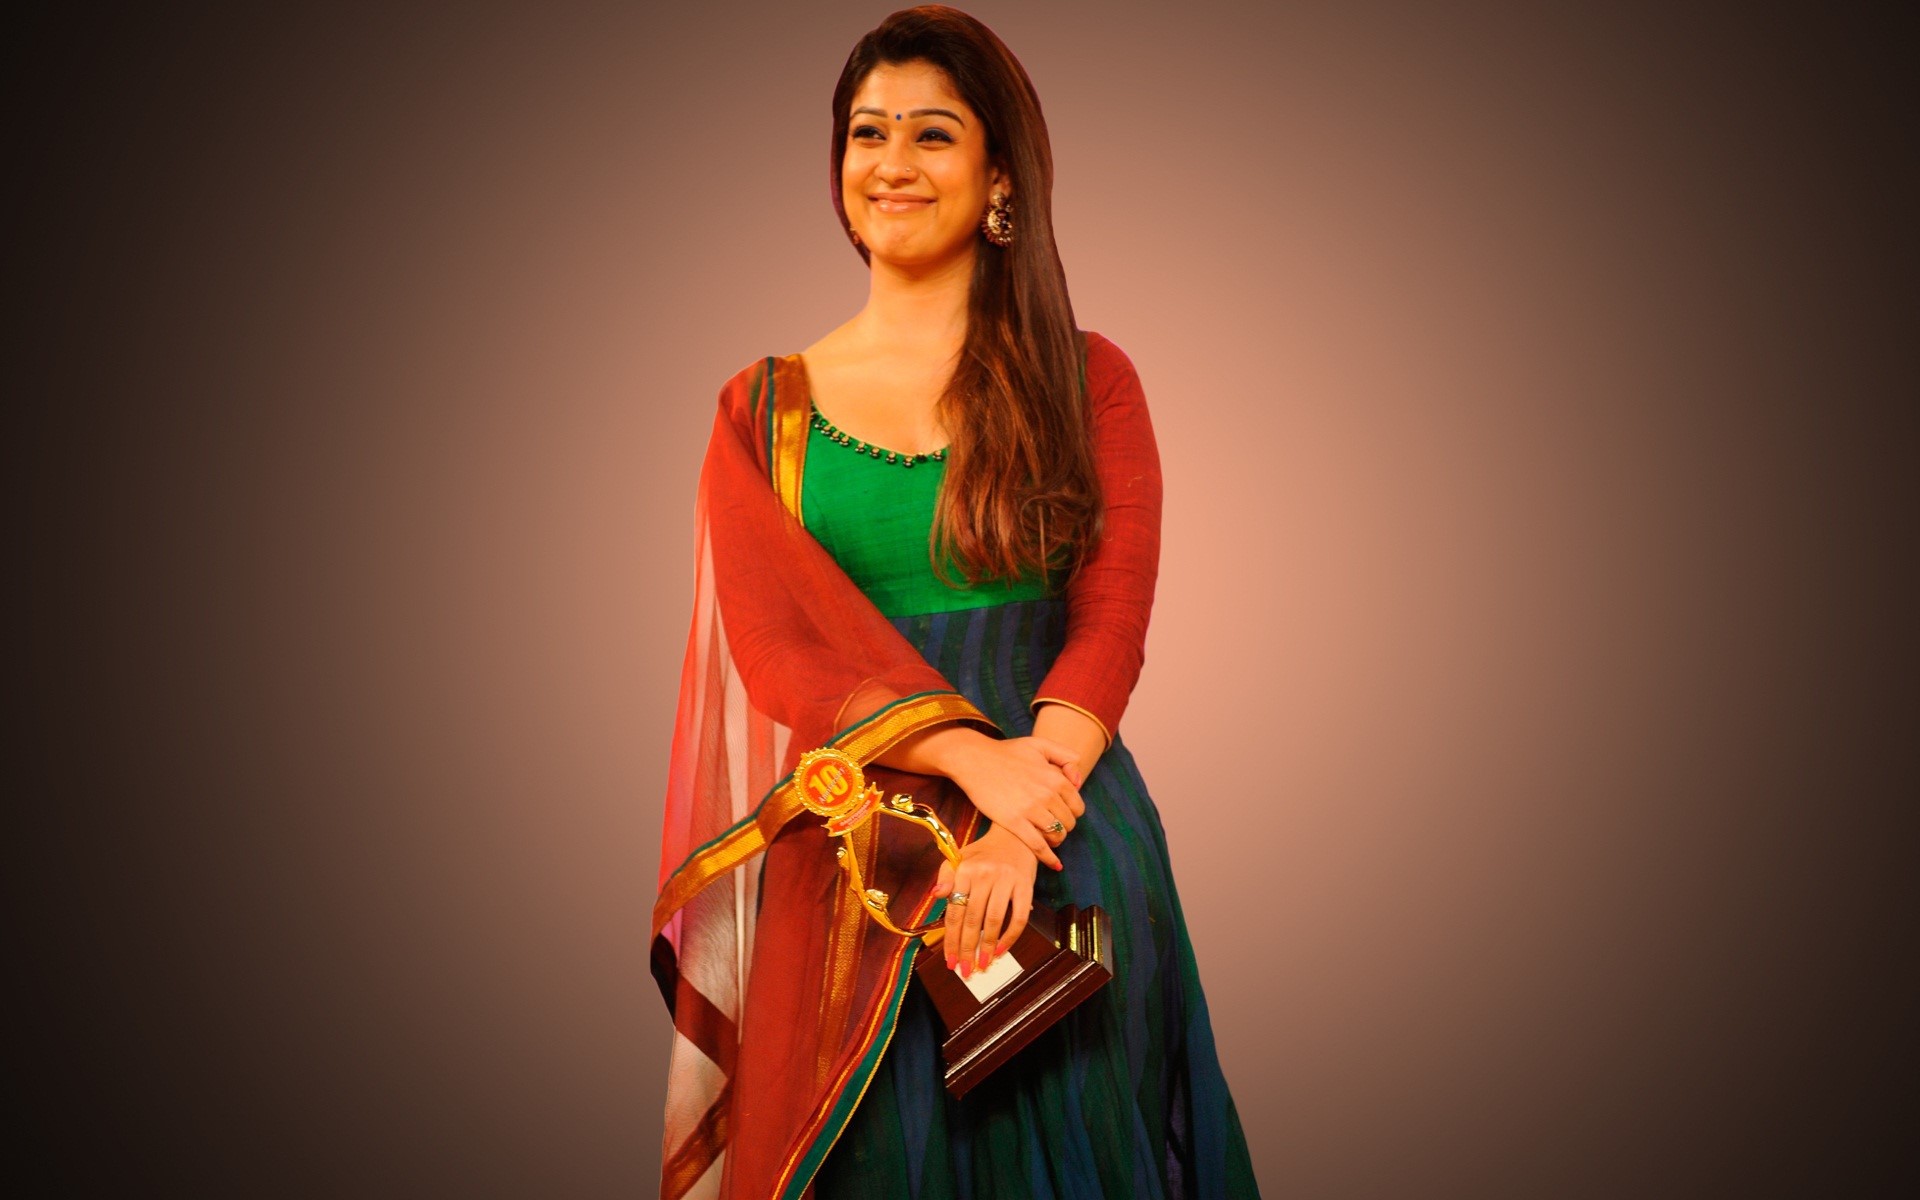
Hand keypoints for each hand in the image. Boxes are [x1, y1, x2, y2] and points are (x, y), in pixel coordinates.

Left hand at [932, 825, 1036, 976]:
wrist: (1016, 836)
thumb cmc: (984, 853)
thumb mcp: (960, 858)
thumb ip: (945, 876)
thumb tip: (935, 895)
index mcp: (964, 870)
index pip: (955, 911)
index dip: (951, 938)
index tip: (949, 960)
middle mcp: (984, 874)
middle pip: (973, 919)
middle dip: (967, 948)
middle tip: (964, 970)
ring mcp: (1006, 880)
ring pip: (994, 920)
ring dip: (987, 947)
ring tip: (982, 965)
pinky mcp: (1025, 886)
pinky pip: (1019, 917)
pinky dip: (1010, 936)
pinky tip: (1001, 950)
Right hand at [942, 735, 1085, 870]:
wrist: (974, 760)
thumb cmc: (1005, 752)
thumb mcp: (1039, 745)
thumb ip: (1065, 757)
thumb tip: (1078, 780)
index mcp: (1055, 778)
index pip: (1077, 806)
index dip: (1073, 813)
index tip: (1063, 814)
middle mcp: (1047, 794)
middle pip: (1068, 822)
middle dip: (1064, 826)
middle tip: (1054, 826)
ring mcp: (1030, 809)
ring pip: (1056, 835)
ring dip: (1056, 840)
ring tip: (1050, 839)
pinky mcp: (1014, 822)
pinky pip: (1038, 845)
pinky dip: (1048, 857)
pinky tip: (1054, 864)